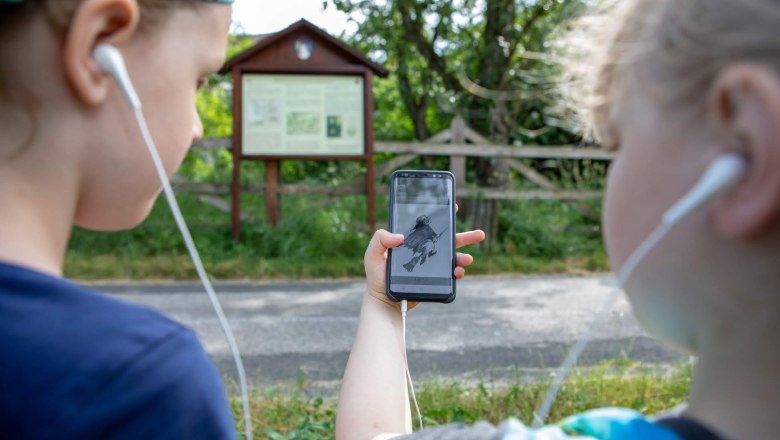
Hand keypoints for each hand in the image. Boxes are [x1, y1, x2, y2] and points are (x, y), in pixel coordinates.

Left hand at [364, 228, 485, 308]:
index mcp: (412, 241)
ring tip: (468, 259)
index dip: (441, 216)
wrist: (384, 301)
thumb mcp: (372, 254)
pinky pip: (450, 274)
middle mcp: (424, 251)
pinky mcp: (434, 279)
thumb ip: (380, 240)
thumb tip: (400, 236)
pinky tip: (458, 272)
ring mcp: (431, 265)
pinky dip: (457, 272)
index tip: (453, 207)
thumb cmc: (377, 277)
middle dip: (465, 236)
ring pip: (452, 257)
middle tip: (480, 234)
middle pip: (447, 240)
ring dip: (463, 256)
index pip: (429, 227)